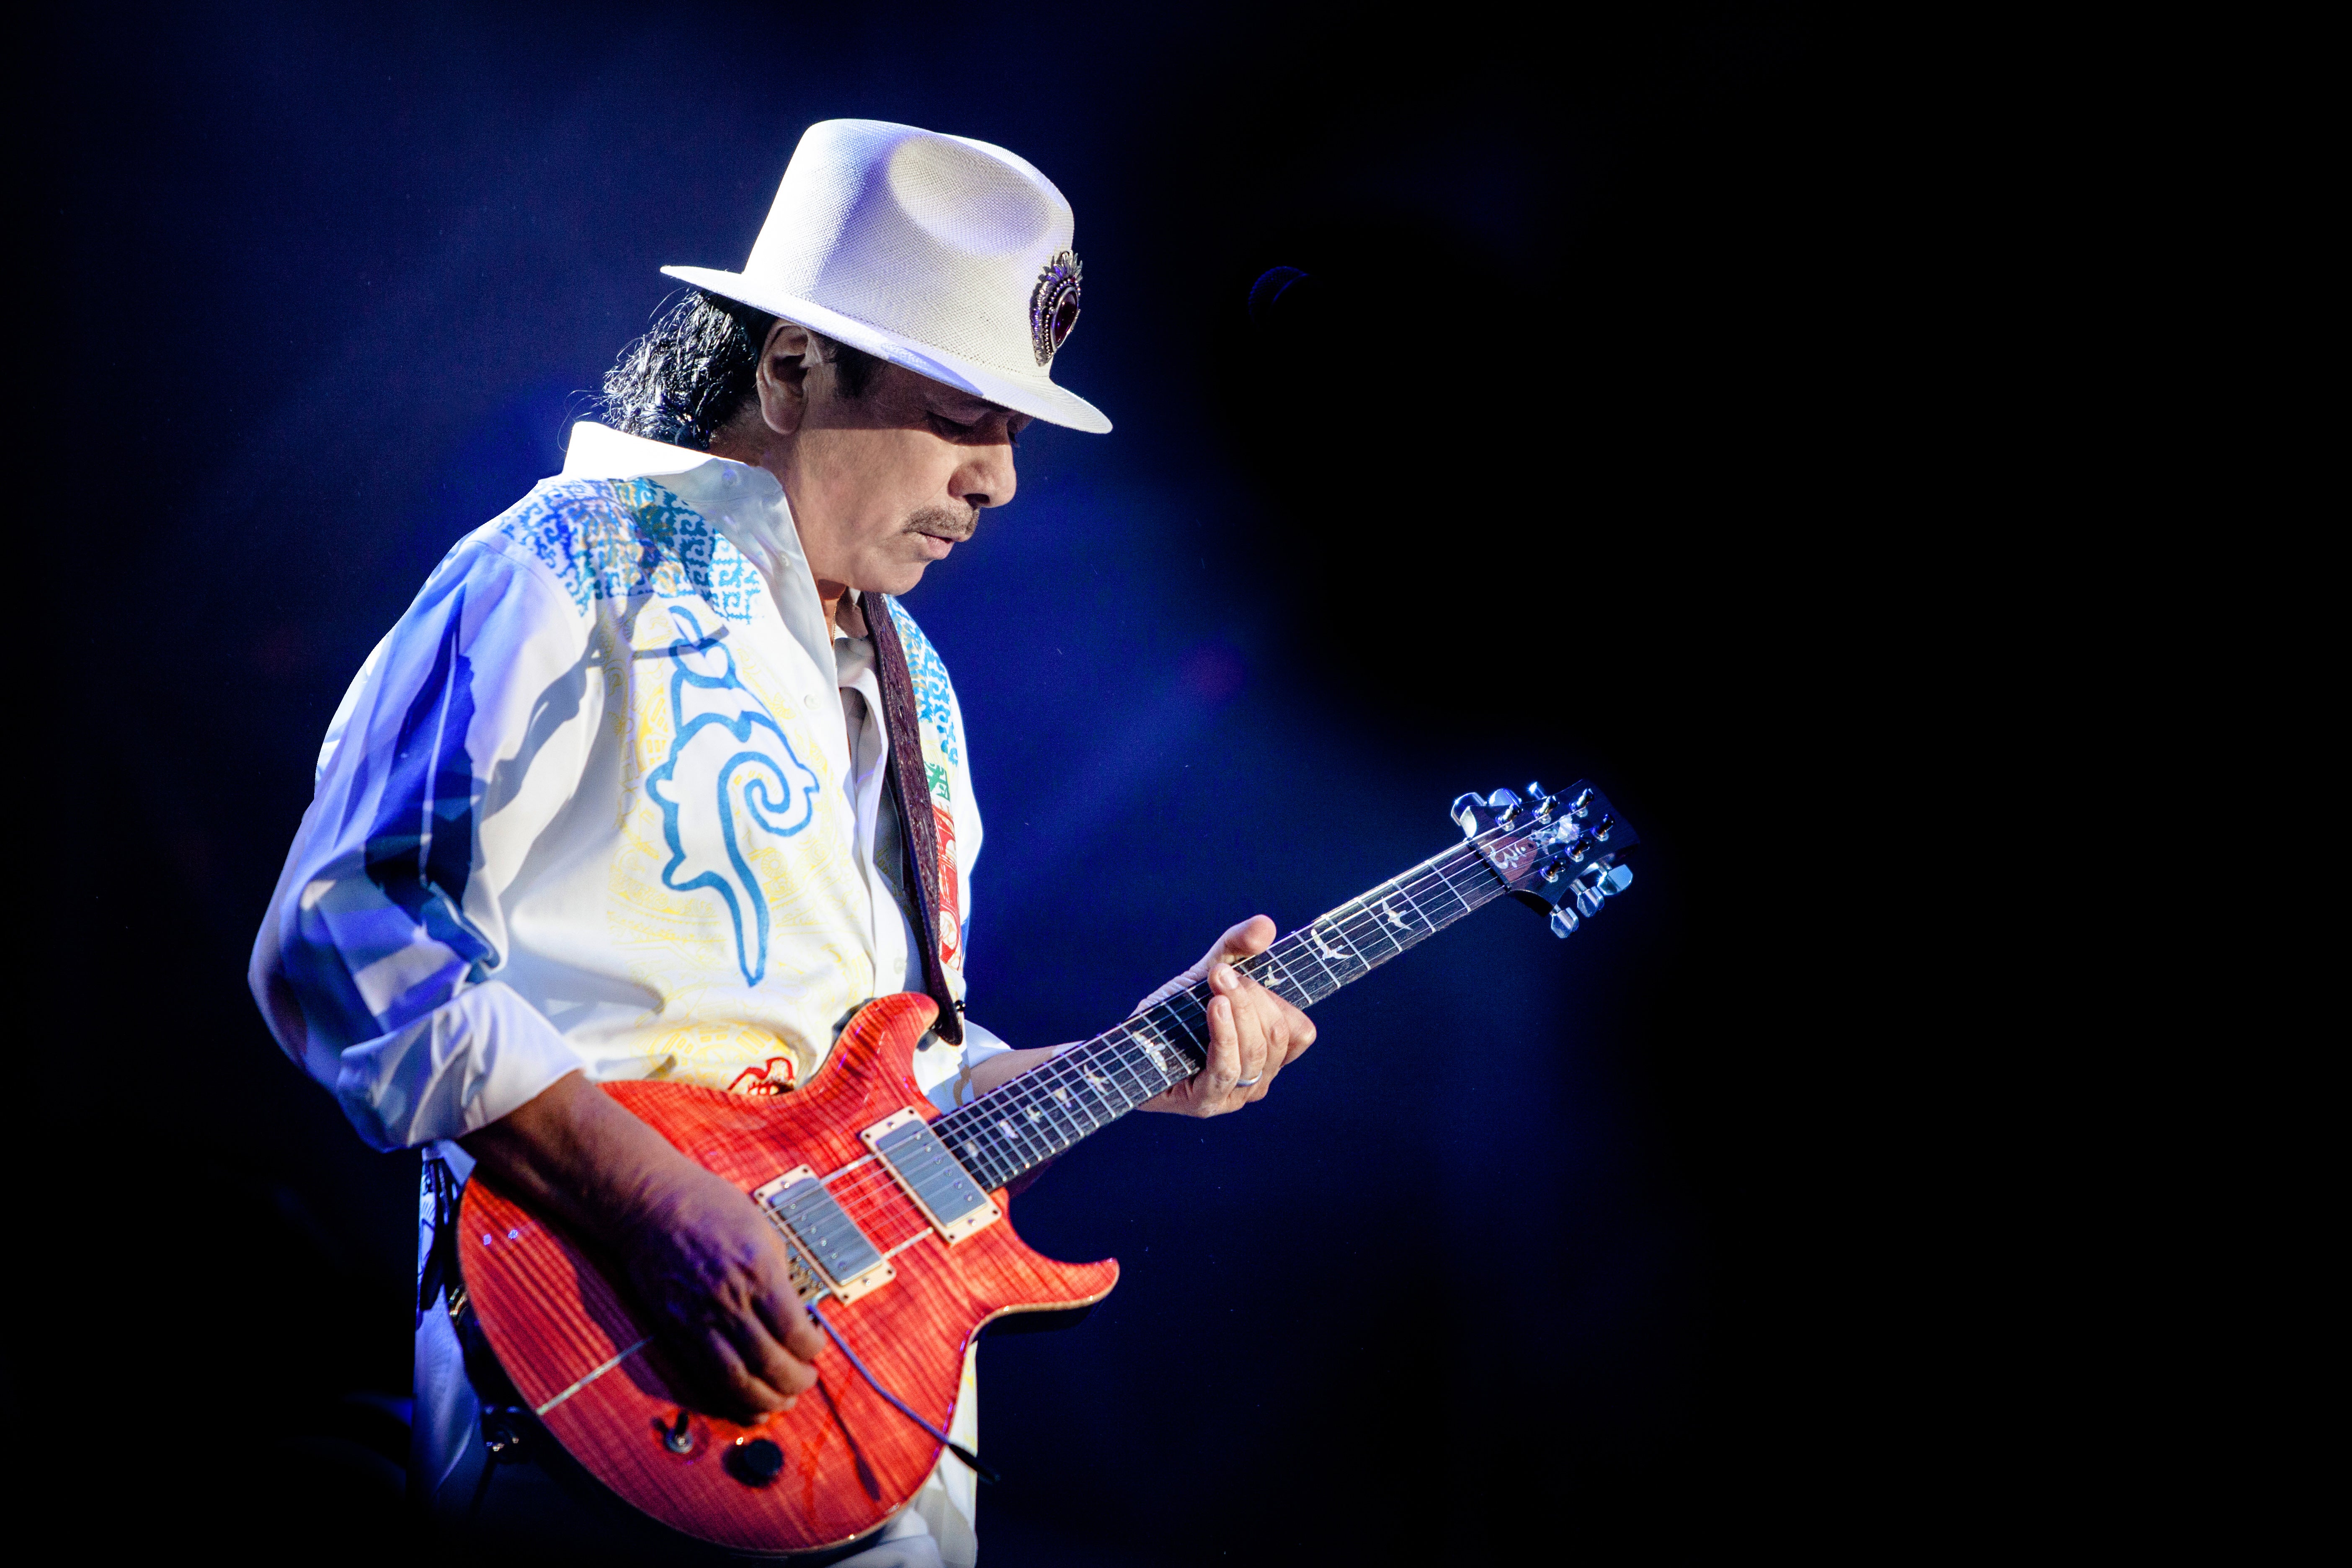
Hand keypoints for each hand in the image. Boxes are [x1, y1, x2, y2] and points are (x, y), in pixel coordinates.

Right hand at [610, 1162, 826, 1423]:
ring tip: (782, 1400)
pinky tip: (749, 1405)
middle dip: (795, 1382)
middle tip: (805, 1381)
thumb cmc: (707, 1206)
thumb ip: (780, 1273)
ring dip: (766, 1401)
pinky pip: (706, 1376)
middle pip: (770, 1363)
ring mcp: (698, 1318)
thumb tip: (796, 1310)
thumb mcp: (762, 1228)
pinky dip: (731, 1400)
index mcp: (757, 1270)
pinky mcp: (676, 1330)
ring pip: (737, 1381)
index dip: (813, 1349)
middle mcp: (729, 1299)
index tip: (816, 1348)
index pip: (794, 1330)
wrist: (650, 1203)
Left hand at [1137, 916, 1315, 1117]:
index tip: (1243, 974)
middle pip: (1275, 1036)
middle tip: (1221, 974)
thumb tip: (1266, 925)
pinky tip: (1214, 1007)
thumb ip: (1237, 947)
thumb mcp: (1209, 970)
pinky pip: (1226, 1068)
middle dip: (1251, 998)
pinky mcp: (1207, 1103)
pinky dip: (1223, 1034)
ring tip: (1216, 982)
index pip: (1299, 1031)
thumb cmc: (1176, 1012)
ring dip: (1237, 1009)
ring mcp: (1235, 1095)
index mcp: (1269, 1054)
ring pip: (1254, 1052)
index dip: (1278, 1000)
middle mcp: (1258, 1079)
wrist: (1129, 1043)